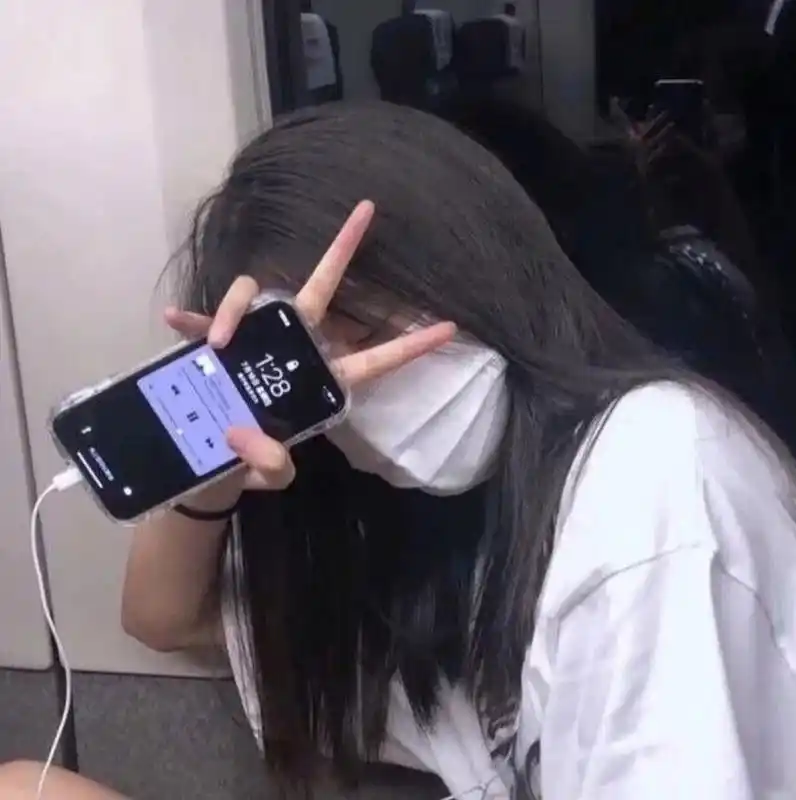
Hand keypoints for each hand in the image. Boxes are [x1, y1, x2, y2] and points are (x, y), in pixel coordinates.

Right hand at [163, 200, 455, 496]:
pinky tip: (176, 322)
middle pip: (324, 288)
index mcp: (325, 380)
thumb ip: (272, 465)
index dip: (410, 346)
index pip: (375, 359)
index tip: (449, 327)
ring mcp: (256, 339)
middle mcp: (296, 348)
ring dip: (235, 310)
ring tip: (218, 345)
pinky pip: (206, 321)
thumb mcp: (270, 475)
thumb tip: (246, 437)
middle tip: (367, 209)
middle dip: (344, 249)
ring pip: (258, 296)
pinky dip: (194, 320)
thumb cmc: (255, 466)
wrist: (211, 465)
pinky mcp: (218, 344)